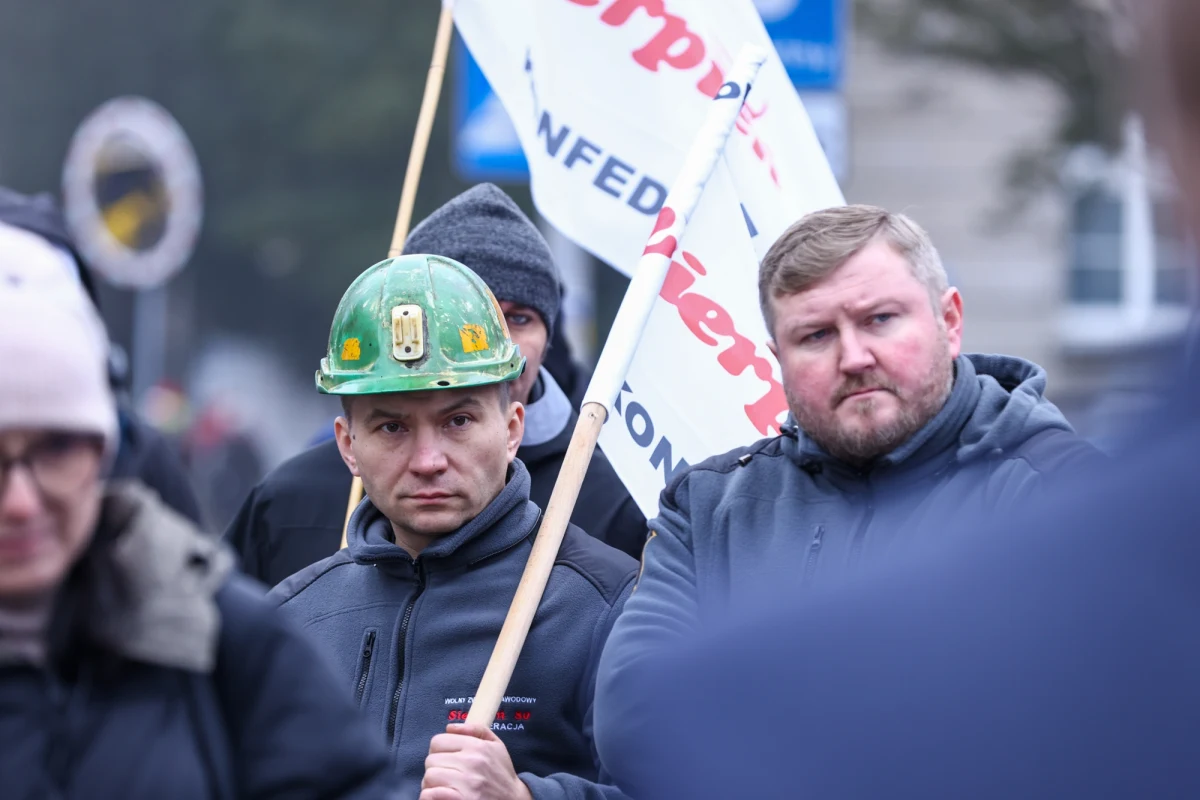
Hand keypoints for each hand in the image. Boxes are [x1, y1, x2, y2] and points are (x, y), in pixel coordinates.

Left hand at [420, 723, 534, 799]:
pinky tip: (441, 796)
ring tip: (443, 787)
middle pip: (431, 760)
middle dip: (435, 768)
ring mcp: (466, 784)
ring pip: (429, 777)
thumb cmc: (502, 774)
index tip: (445, 759)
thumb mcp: (496, 746)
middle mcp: (472, 763)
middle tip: (445, 775)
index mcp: (478, 746)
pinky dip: (430, 796)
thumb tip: (450, 727)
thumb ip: (475, 730)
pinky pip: (430, 794)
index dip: (438, 751)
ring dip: (432, 784)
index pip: (438, 741)